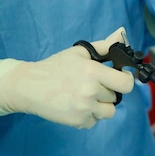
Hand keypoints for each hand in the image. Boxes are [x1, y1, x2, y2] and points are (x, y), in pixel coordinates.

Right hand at [0, 28, 134, 128]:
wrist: (28, 86)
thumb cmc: (54, 67)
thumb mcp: (79, 52)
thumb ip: (103, 46)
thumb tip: (121, 34)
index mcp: (93, 72)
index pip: (126, 83)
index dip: (125, 80)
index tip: (120, 78)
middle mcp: (91, 91)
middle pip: (116, 97)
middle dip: (107, 92)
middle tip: (91, 86)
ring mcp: (85, 108)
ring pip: (108, 112)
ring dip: (100, 106)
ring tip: (85, 97)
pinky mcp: (78, 121)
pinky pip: (95, 121)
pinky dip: (89, 116)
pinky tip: (76, 106)